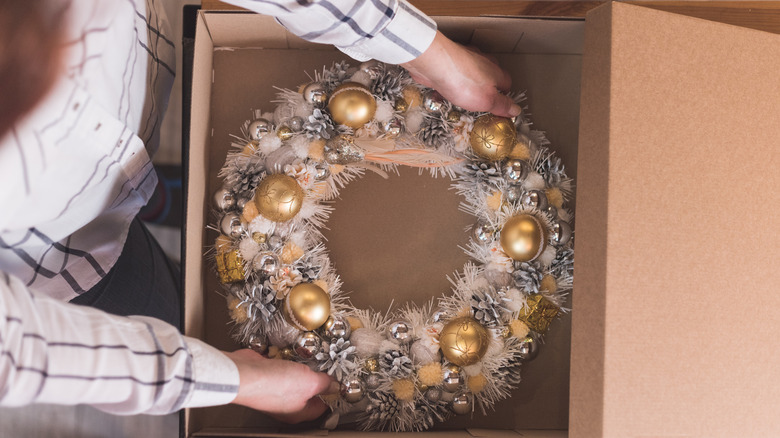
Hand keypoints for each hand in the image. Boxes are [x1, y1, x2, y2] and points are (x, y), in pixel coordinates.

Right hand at [224, 349, 336, 422]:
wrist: (245, 373)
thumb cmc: (273, 385)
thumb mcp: (310, 383)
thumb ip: (324, 384)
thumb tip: (334, 385)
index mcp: (299, 412)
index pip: (322, 406)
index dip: (332, 393)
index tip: (339, 380)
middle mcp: (286, 404)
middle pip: (308, 391)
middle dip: (316, 376)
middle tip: (325, 364)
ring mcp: (275, 389)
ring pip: (294, 377)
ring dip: (301, 366)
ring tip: (309, 356)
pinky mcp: (266, 375)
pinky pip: (281, 366)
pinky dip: (286, 359)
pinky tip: (290, 352)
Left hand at [401, 31, 520, 117]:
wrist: (435, 63)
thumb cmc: (463, 82)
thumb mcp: (487, 100)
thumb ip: (501, 105)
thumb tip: (516, 110)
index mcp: (496, 72)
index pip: (507, 84)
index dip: (504, 96)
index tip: (499, 106)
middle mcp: (483, 62)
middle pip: (490, 76)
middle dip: (487, 89)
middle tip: (481, 103)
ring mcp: (466, 58)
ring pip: (472, 73)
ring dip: (469, 84)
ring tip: (463, 98)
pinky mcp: (449, 59)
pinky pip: (455, 71)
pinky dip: (453, 80)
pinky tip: (447, 88)